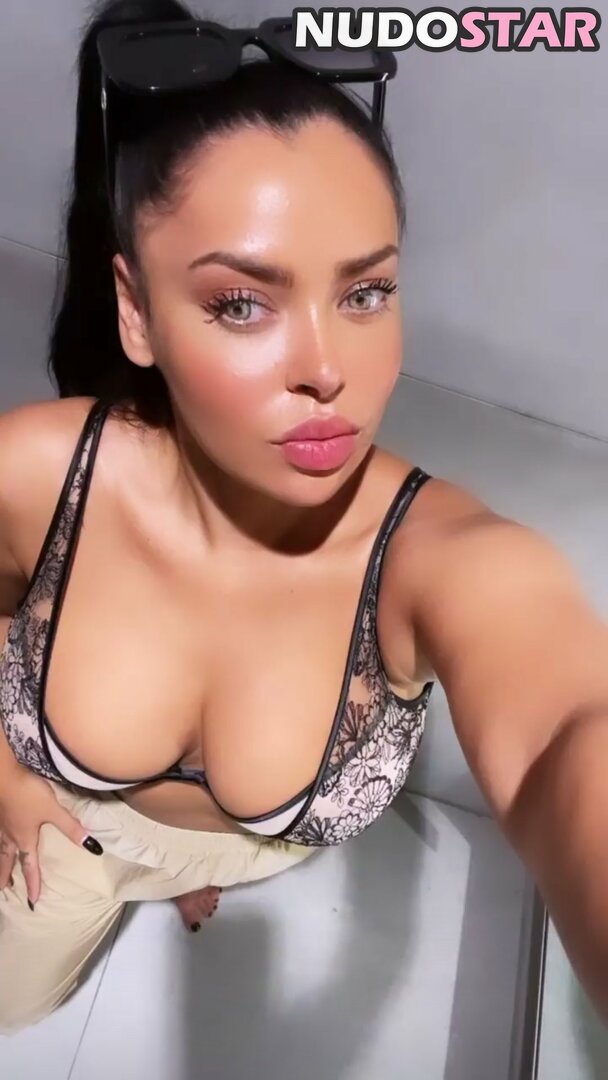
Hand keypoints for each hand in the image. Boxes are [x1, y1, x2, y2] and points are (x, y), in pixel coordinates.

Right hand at [0, 765, 103, 907]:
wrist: (4, 774)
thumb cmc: (28, 793)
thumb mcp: (53, 810)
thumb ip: (71, 827)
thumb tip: (91, 847)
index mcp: (24, 838)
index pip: (30, 866)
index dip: (33, 883)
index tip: (33, 901)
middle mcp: (10, 835)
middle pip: (6, 860)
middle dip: (4, 875)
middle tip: (3, 889)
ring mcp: (1, 823)